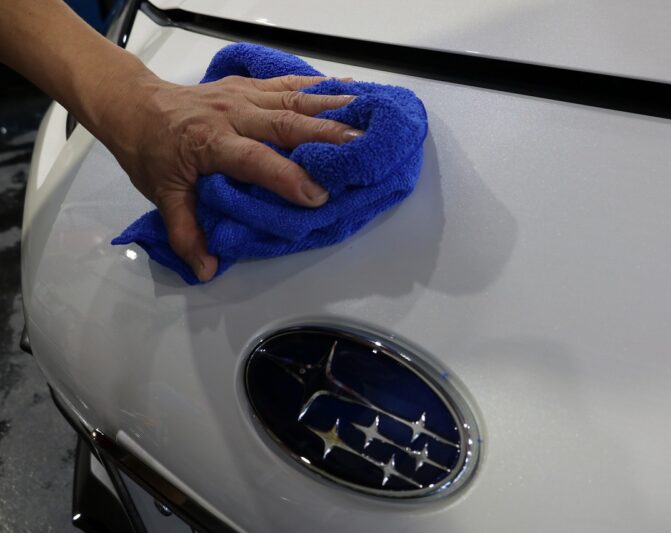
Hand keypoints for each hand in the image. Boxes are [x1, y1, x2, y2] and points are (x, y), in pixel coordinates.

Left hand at [102, 73, 359, 281]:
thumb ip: (186, 233)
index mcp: (211, 142)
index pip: (255, 160)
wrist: (135, 105)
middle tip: (363, 148)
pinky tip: (351, 91)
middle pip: (285, 124)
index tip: (318, 196)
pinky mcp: (250, 87)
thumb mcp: (162, 194)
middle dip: (327, 136)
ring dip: (334, 108)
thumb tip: (206, 269)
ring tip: (369, 117)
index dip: (287, 177)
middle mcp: (232, 114)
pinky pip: (289, 84)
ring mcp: (244, 96)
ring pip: (294, 100)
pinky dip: (321, 88)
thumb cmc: (150, 151)